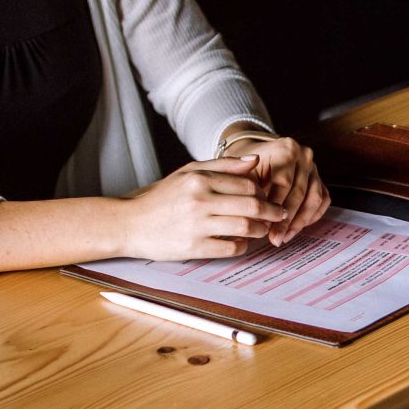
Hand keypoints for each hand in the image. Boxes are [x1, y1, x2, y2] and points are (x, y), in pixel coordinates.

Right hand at [114, 156, 288, 260]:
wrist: (130, 224)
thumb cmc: (162, 198)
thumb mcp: (187, 173)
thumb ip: (222, 165)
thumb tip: (255, 160)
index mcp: (199, 179)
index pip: (247, 183)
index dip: (264, 192)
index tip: (269, 198)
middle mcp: (199, 200)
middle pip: (251, 205)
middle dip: (272, 212)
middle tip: (278, 215)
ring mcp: (197, 225)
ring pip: (245, 227)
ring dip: (261, 230)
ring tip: (263, 230)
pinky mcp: (193, 248)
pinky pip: (231, 248)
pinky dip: (242, 246)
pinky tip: (242, 242)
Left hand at [217, 133, 329, 244]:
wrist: (255, 156)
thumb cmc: (246, 166)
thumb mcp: (240, 172)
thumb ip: (246, 189)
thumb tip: (255, 218)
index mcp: (286, 149)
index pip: (284, 182)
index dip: (275, 206)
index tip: (265, 225)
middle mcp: (304, 156)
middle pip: (301, 193)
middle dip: (287, 220)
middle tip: (276, 239)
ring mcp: (314, 168)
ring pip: (315, 199)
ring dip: (300, 222)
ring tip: (285, 237)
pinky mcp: (319, 179)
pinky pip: (322, 201)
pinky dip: (311, 217)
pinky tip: (296, 228)